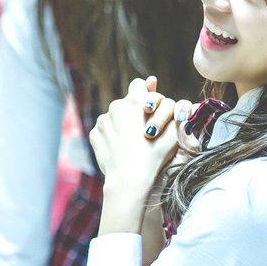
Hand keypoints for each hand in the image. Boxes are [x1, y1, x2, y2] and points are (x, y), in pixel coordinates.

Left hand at [91, 75, 179, 231]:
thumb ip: (169, 108)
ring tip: (131, 143)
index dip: (145, 93)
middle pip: (126, 102)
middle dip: (133, 112)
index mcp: (135, 102)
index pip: (139, 85)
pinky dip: (111, 136)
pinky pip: (105, 130)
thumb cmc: (154, 157)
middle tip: (143, 131)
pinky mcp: (95, 133)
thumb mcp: (171, 133)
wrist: (129, 180)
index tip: (147, 107)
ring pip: (114, 116)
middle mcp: (116, 106)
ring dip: (122, 124)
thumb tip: (155, 84)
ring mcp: (103, 120)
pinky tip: (120, 149)